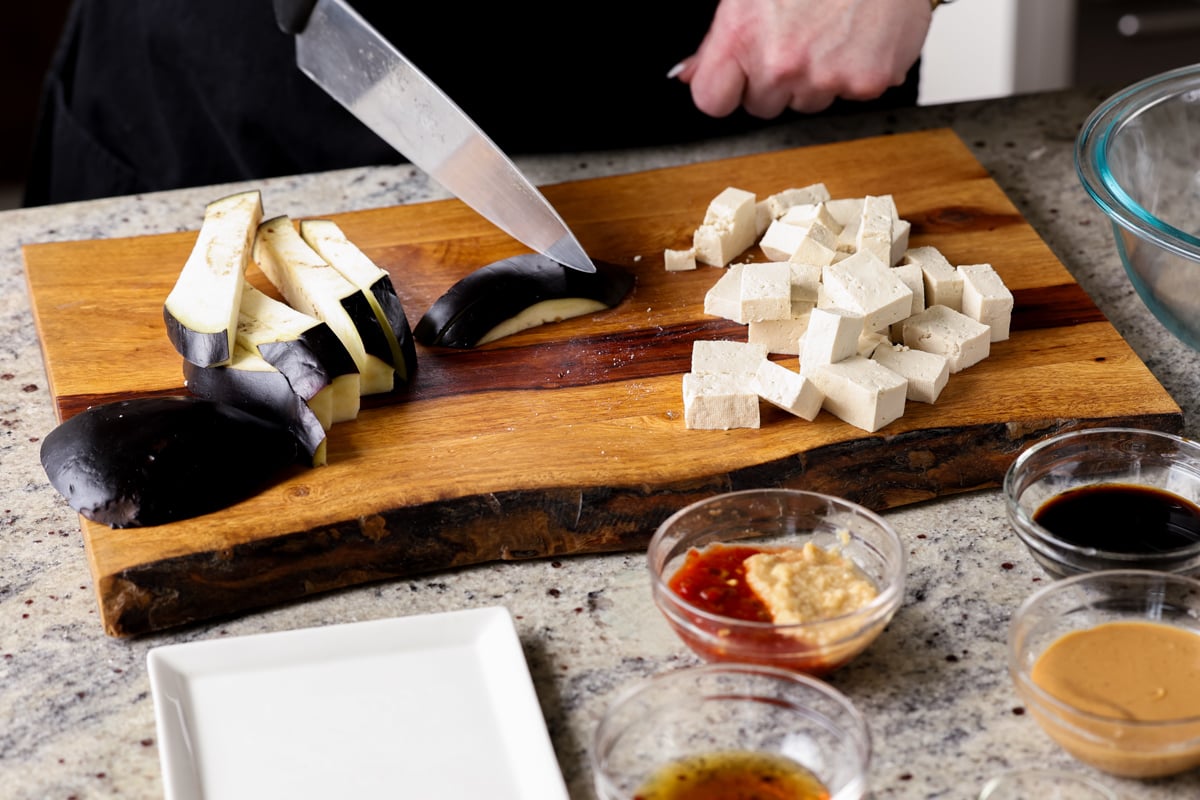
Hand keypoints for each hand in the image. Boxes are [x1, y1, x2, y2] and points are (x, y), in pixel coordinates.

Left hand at [673, 0, 932, 117]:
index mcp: (743, 35)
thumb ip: (718, 40)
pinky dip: (857, 71)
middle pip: (762, 105)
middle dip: (774, 80)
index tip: (737, 78)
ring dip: (816, 77)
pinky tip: (858, 35)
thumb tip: (691, 72)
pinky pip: (851, 95)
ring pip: (808, 102)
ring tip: (831, 29)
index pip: (712, 100)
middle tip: (797, 36)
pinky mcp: (868, 81)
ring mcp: (825, 76)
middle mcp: (781, 63)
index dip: (725, 89)